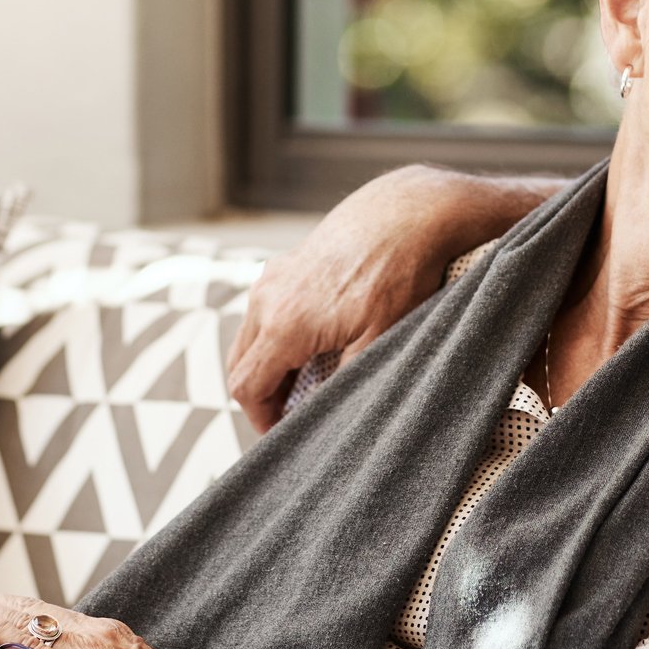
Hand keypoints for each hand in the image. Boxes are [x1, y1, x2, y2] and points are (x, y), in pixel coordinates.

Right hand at [225, 165, 559, 431]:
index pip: (246, 387)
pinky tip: (316, 344)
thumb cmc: (398, 275)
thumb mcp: (378, 341)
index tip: (285, 436)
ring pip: (252, 337)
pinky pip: (267, 311)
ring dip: (271, 364)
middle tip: (296, 416)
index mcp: (283, 324)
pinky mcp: (287, 263)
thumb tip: (326, 419)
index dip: (261, 421)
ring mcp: (274, 276)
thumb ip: (343, 384)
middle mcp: (267, 298)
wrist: (408, 212)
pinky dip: (279, 336)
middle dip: (263, 395)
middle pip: (241, 365)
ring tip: (310, 382)